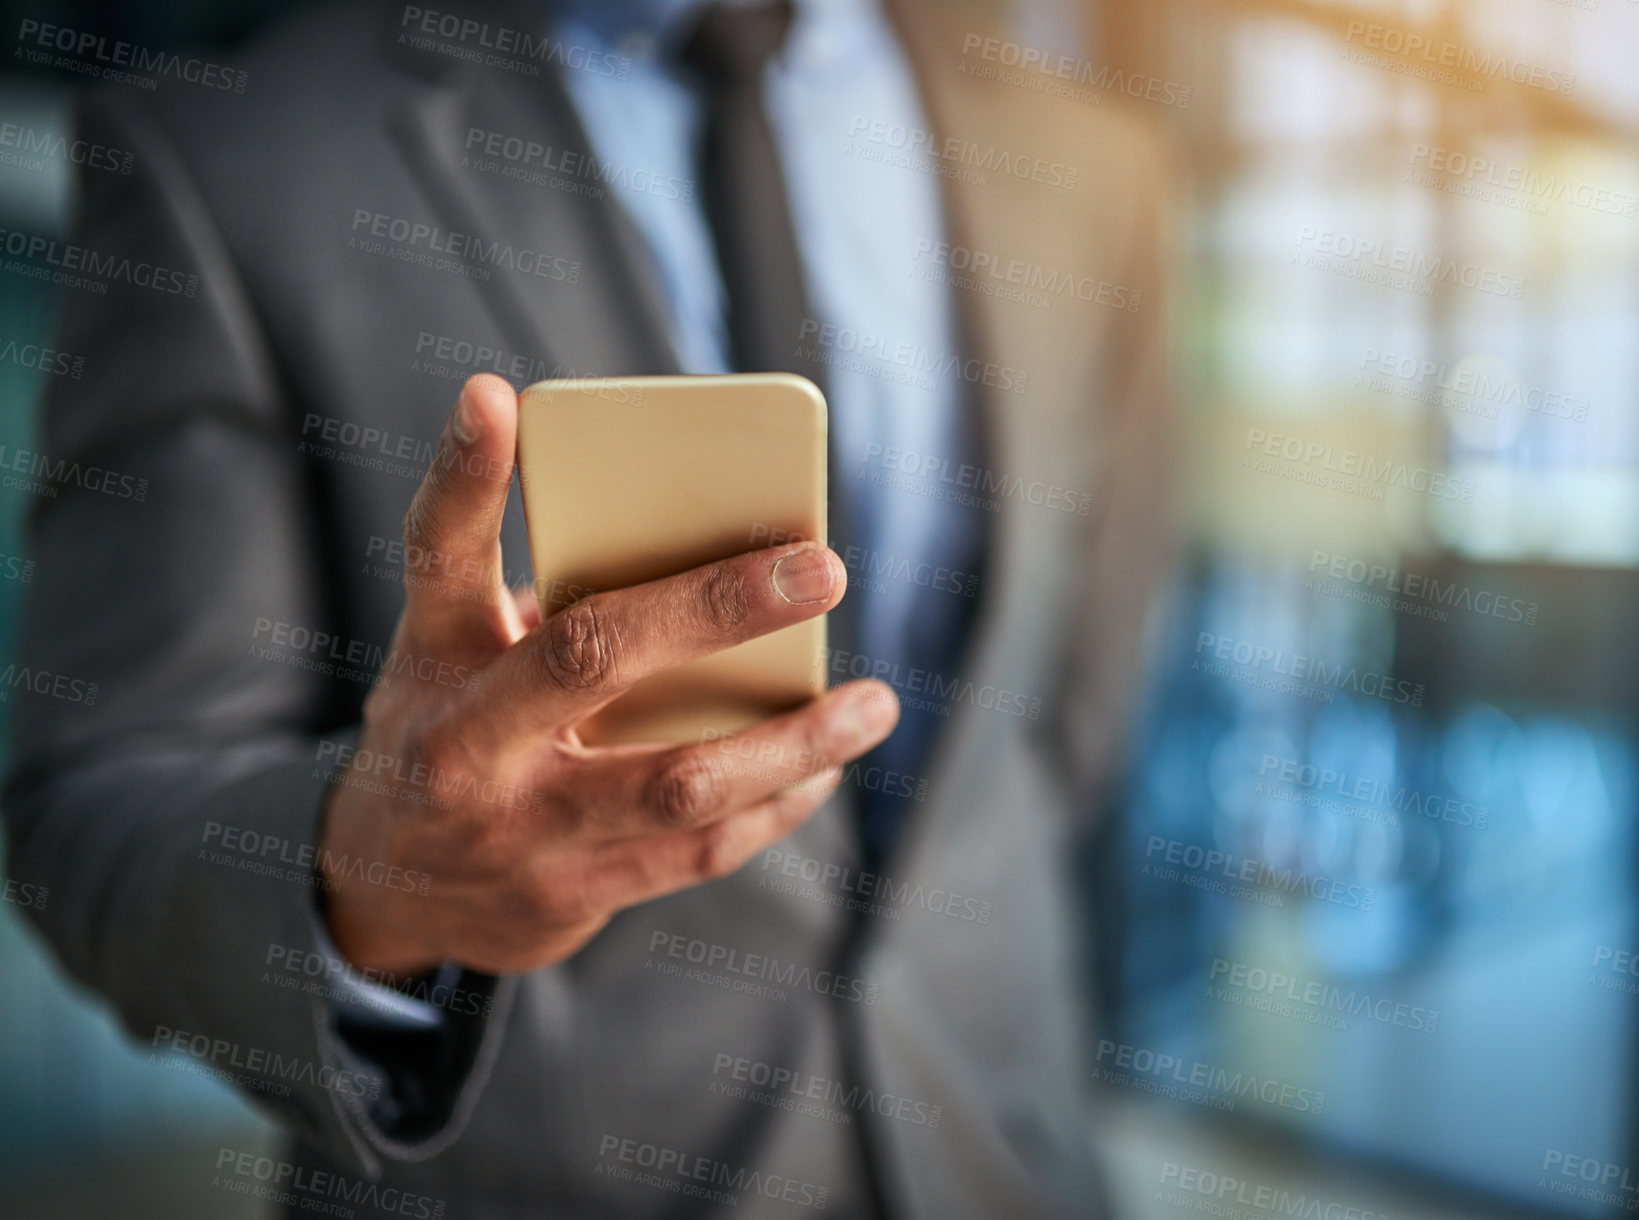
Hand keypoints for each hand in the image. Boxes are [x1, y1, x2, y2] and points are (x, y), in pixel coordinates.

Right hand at [318, 375, 897, 975]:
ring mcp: (517, 829)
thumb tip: (710, 553)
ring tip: (876, 704)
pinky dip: (775, 806)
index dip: (464, 474)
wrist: (388, 891)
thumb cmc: (455, 731)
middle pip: (591, 655)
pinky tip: (824, 770)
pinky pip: (696, 852)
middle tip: (823, 566)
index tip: (495, 396)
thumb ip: (552, 606)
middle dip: (716, 607)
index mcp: (434, 656)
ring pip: (678, 781)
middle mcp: (464, 741)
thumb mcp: (459, 659)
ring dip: (792, 742)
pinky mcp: (568, 896)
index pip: (438, 552)